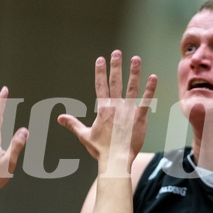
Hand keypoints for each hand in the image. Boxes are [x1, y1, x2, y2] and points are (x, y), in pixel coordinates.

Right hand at [58, 50, 156, 174]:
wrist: (116, 159)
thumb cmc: (100, 149)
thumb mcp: (84, 135)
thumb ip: (73, 124)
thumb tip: (59, 118)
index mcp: (103, 109)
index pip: (100, 86)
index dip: (100, 72)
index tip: (100, 59)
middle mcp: (115, 106)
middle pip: (115, 82)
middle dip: (116, 66)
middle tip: (117, 52)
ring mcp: (128, 111)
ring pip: (132, 88)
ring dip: (134, 72)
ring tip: (136, 58)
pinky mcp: (139, 117)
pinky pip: (146, 101)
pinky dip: (150, 89)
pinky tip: (153, 77)